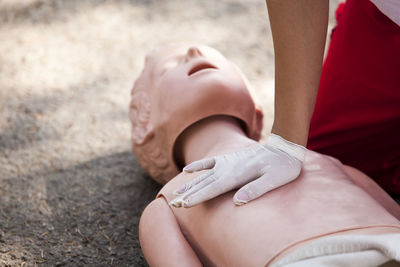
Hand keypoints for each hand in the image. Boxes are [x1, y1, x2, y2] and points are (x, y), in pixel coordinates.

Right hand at [169, 134, 305, 207]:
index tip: (183, 205)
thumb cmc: (282, 167)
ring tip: (175, 193)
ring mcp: (227, 162)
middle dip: (188, 194)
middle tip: (173, 203)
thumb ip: (255, 189)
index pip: (213, 189)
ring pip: (204, 175)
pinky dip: (198, 165)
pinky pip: (209, 162)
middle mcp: (228, 168)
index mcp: (237, 175)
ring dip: (189, 184)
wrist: (285, 148)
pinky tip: (186, 170)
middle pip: (204, 184)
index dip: (197, 197)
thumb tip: (237, 201)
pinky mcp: (229, 159)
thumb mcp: (274, 180)